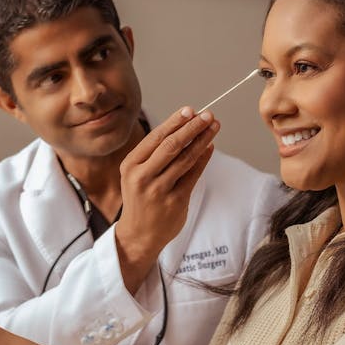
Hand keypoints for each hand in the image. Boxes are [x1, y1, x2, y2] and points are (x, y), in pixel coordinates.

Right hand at [115, 107, 218, 290]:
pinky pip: (193, 176)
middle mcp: (142, 177)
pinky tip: (210, 148)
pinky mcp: (175, 202)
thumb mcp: (136, 174)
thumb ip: (155, 153)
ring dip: (202, 141)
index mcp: (130, 165)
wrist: (138, 234)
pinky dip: (203, 160)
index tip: (191, 110)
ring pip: (185, 159)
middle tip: (208, 115)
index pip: (156, 138)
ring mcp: (159, 191)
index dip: (175, 122)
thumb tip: (185, 127)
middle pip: (172, 146)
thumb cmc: (140, 198)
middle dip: (192, 128)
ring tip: (214, 127)